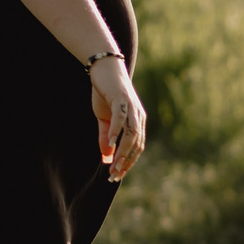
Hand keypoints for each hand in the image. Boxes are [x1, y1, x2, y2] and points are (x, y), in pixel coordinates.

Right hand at [90, 57, 145, 181]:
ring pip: (131, 134)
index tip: (117, 175)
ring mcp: (132, 107)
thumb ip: (106, 137)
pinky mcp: (122, 99)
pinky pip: (121, 118)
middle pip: (136, 144)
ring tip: (113, 165)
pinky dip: (116, 132)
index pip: (137, 147)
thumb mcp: (104, 119)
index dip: (128, 162)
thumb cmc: (105, 93)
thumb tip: (106, 158)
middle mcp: (138, 116)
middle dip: (126, 161)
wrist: (104, 68)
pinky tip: (110, 143)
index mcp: (138, 121)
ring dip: (123, 151)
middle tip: (114, 175)